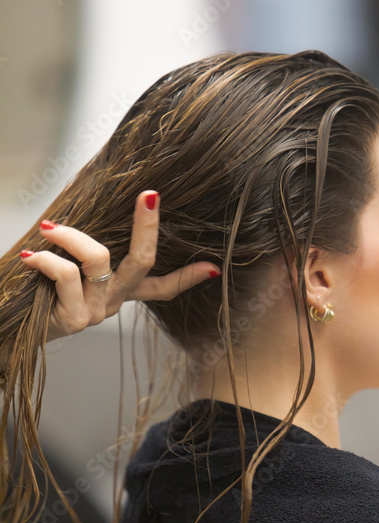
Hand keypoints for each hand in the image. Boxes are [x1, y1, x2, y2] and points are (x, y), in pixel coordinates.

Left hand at [18, 191, 221, 343]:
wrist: (4, 328)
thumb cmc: (32, 291)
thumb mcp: (64, 270)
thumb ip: (82, 250)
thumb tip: (84, 211)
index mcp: (116, 293)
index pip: (162, 288)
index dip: (189, 277)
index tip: (213, 267)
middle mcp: (112, 303)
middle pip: (144, 262)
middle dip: (148, 225)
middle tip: (149, 194)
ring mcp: (96, 312)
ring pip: (99, 259)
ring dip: (70, 236)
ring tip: (47, 229)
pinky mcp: (75, 319)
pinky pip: (67, 274)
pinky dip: (47, 258)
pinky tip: (32, 256)